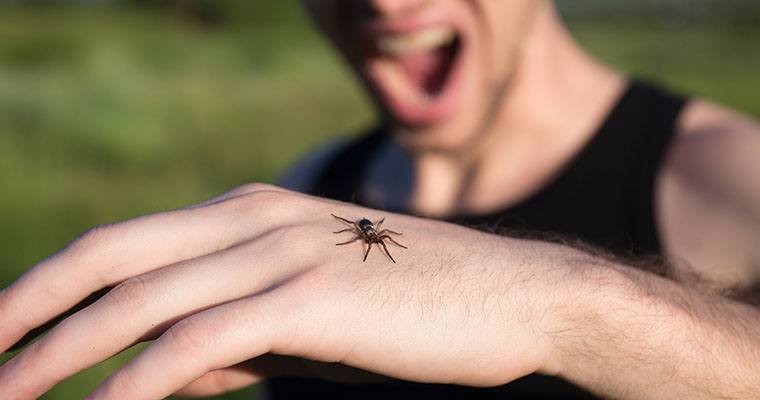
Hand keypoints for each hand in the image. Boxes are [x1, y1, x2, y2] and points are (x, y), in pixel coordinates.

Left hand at [0, 184, 560, 398]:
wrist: (511, 295)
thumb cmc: (411, 309)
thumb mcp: (308, 316)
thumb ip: (234, 336)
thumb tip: (164, 373)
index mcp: (248, 213)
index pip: (124, 243)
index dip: (50, 285)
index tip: (5, 333)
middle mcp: (254, 219)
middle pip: (110, 257)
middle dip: (28, 310)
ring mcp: (283, 252)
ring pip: (143, 299)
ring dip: (61, 353)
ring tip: (6, 394)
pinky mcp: (313, 298)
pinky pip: (200, 340)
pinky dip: (138, 378)